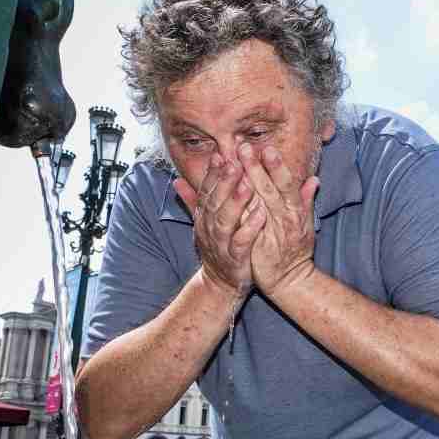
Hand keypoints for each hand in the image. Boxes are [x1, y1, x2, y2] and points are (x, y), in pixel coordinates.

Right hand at [173, 153, 264, 299]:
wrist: (219, 285)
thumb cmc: (217, 249)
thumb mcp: (203, 224)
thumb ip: (193, 201)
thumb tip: (176, 180)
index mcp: (205, 217)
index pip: (207, 191)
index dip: (213, 173)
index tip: (221, 153)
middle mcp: (209, 228)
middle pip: (215, 201)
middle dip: (224, 181)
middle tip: (234, 161)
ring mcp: (221, 243)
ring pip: (225, 219)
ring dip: (236, 201)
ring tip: (247, 183)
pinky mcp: (235, 259)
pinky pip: (241, 242)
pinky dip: (250, 228)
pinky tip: (262, 215)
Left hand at [237, 142, 318, 295]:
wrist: (290, 280)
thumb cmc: (295, 250)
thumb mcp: (305, 224)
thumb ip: (305, 201)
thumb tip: (314, 180)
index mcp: (295, 211)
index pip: (286, 183)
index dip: (276, 165)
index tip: (265, 146)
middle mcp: (286, 219)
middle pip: (270, 188)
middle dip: (256, 167)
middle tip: (244, 146)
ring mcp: (274, 232)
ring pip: (259, 204)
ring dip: (246, 184)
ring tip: (234, 164)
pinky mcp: (261, 246)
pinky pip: (250, 226)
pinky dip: (242, 212)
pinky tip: (229, 198)